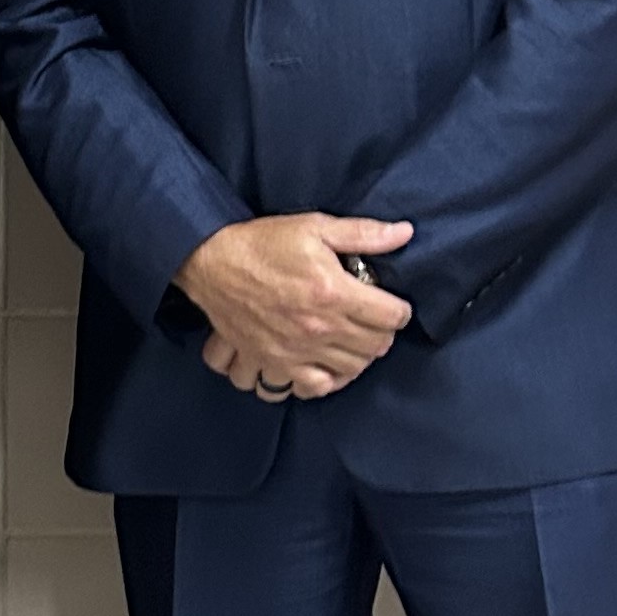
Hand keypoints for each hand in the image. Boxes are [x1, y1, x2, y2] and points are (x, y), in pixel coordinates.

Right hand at [176, 214, 414, 401]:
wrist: (212, 263)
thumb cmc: (263, 243)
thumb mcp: (315, 227)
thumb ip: (363, 234)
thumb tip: (405, 233)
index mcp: (334, 292)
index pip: (392, 317)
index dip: (399, 309)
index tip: (392, 304)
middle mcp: (319, 328)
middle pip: (376, 347)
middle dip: (382, 333)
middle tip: (373, 320)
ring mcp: (297, 350)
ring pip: (351, 370)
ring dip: (359, 356)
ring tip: (352, 340)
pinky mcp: (275, 362)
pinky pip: (313, 388)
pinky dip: (325, 381)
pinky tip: (326, 365)